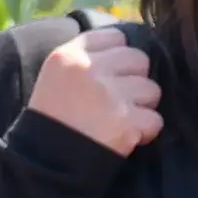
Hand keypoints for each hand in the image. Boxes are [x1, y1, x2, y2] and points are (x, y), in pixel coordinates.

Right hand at [26, 26, 163, 154]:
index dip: (120, 56)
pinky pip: (155, 119)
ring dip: (142, 107)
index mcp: (68, 55)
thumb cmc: (52, 118)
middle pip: (139, 59)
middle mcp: (90, 69)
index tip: (113, 73)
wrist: (43, 161)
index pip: (116, 37)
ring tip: (119, 119)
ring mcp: (110, 94)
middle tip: (119, 99)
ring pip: (152, 89)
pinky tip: (125, 136)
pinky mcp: (126, 121)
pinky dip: (145, 131)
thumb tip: (126, 43)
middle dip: (135, 80)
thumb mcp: (56, 76)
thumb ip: (86, 56)